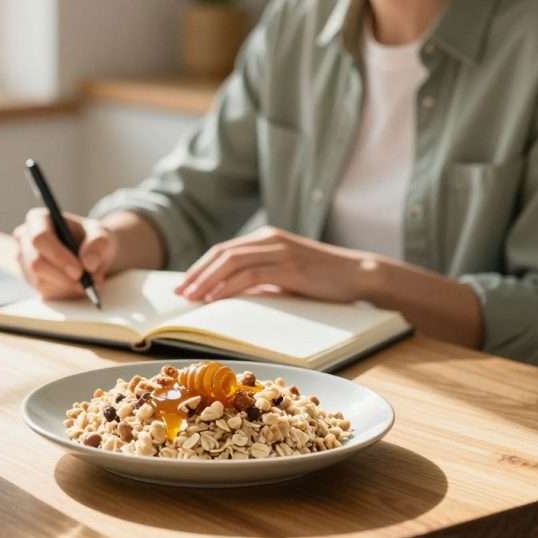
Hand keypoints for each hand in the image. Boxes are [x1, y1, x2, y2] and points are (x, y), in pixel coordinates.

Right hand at [13, 208, 117, 299]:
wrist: (91, 253)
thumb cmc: (92, 239)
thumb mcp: (102, 236)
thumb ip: (98, 245)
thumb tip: (89, 263)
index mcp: (38, 219)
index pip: (40, 238)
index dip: (58, 256)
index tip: (79, 271)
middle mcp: (25, 239)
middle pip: (36, 263)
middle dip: (63, 277)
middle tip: (87, 284)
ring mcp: (24, 261)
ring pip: (41, 281)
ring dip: (69, 286)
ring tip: (90, 282)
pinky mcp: (30, 280)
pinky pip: (46, 292)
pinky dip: (66, 292)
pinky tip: (79, 285)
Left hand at [174, 227, 371, 302]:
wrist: (358, 274)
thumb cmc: (321, 280)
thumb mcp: (284, 277)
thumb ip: (260, 280)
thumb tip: (230, 294)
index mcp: (266, 238)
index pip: (223, 251)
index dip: (200, 268)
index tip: (183, 286)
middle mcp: (269, 239)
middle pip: (222, 253)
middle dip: (197, 274)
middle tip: (180, 294)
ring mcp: (279, 250)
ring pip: (232, 261)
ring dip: (208, 281)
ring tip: (192, 298)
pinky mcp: (289, 265)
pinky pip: (251, 275)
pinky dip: (229, 286)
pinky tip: (216, 298)